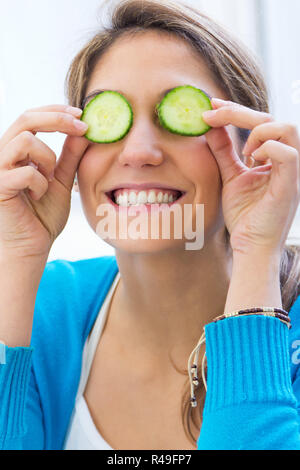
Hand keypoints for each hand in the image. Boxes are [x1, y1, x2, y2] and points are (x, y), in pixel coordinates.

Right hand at [0, 105, 88, 257]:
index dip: (56, 112)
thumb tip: (82, 130)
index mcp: (16, 151)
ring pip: (25, 140)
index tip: (82, 115)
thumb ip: (69, 156)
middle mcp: (2, 154)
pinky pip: (25, 172)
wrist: (32, 246)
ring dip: (47, 159)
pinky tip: (37, 197)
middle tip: (83, 126)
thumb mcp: (61, 180)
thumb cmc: (43, 215)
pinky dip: (40, 183)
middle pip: (25, 119)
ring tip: (48, 180)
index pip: (31, 117)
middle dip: (58, 119)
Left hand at [202, 98, 299, 255]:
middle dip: (240, 111)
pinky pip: (288, 155)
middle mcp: (285, 162)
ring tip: (241, 149)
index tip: (211, 106)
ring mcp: (290, 173)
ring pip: (288, 130)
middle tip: (212, 113)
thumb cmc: (244, 216)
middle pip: (274, 120)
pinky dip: (268, 149)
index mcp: (273, 159)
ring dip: (258, 130)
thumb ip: (224, 152)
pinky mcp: (289, 187)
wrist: (249, 247)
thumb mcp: (230, 177)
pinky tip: (251, 159)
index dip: (236, 110)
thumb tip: (210, 125)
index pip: (262, 123)